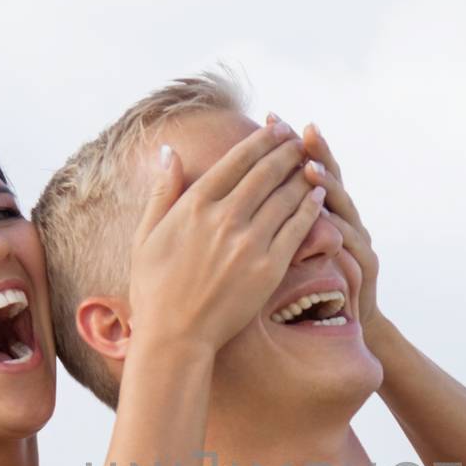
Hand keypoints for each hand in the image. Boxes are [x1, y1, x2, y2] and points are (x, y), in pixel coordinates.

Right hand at [128, 121, 325, 351]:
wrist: (175, 336)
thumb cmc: (155, 289)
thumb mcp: (146, 235)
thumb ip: (162, 191)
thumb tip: (169, 152)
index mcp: (195, 205)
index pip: (237, 160)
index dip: (262, 140)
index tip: (276, 129)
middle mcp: (224, 218)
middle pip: (266, 173)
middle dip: (287, 151)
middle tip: (300, 139)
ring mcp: (249, 243)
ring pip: (286, 197)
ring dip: (303, 175)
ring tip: (313, 162)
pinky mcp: (269, 268)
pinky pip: (297, 230)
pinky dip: (310, 209)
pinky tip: (318, 197)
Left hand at [271, 116, 384, 335]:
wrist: (337, 325)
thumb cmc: (302, 287)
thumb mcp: (282, 247)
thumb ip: (267, 212)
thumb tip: (231, 182)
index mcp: (315, 210)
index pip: (302, 167)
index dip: (287, 144)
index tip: (271, 118)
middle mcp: (342, 218)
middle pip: (329, 179)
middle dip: (315, 154)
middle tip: (301, 131)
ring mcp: (356, 242)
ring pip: (345, 209)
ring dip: (330, 189)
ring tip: (313, 171)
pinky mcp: (364, 270)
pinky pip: (354, 249)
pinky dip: (343, 235)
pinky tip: (332, 224)